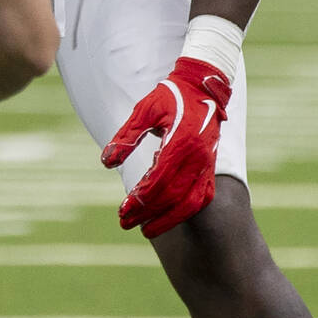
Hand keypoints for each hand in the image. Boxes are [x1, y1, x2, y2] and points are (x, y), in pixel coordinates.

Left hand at [100, 56, 231, 237]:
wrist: (202, 87)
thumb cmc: (169, 97)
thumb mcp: (143, 111)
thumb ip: (126, 137)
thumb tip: (106, 163)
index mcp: (180, 143)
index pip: (158, 182)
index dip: (140, 200)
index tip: (122, 211)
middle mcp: (197, 158)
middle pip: (174, 198)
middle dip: (150, 215)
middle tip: (127, 224)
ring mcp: (207, 164)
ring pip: (192, 203)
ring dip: (169, 220)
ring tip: (147, 230)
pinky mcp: (211, 167)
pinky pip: (203, 197)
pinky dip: (187, 211)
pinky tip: (171, 217)